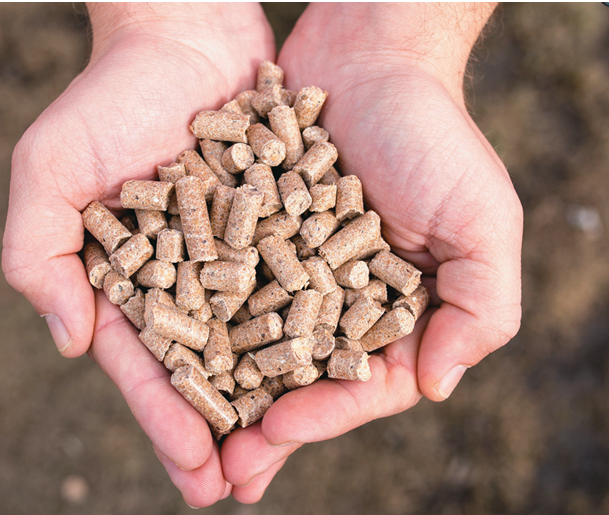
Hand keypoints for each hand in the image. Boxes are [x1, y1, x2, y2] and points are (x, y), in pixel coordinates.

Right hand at [1, 4, 275, 506]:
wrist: (182, 35)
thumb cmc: (105, 101)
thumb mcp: (47, 173)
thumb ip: (38, 259)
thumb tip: (70, 343)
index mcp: (128, 282)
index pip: (147, 364)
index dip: (167, 418)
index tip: (195, 471)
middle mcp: (187, 280)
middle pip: (207, 368)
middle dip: (223, 429)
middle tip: (242, 489)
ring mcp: (237, 257)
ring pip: (259, 338)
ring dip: (273, 395)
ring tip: (293, 448)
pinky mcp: (282, 228)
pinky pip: (301, 283)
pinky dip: (315, 324)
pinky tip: (337, 367)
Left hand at [220, 3, 521, 501]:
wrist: (370, 57)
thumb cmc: (432, 135)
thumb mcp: (482, 221)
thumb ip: (478, 309)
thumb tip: (436, 389)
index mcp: (397, 311)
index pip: (359, 385)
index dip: (318, 418)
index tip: (271, 439)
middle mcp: (340, 300)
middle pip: (299, 379)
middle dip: (261, 427)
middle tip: (219, 475)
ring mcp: (292, 271)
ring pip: (252, 344)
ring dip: (222, 391)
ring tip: (183, 433)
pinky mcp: (251, 236)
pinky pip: (222, 287)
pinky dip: (198, 320)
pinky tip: (165, 353)